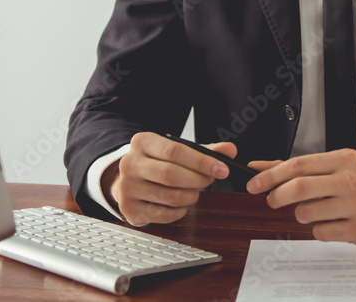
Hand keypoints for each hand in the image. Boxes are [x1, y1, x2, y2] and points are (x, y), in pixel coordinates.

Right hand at [104, 132, 236, 226]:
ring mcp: (127, 187)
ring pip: (170, 196)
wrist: (126, 179)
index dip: (202, 162)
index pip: (175, 151)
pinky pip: (163, 214)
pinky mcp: (129, 209)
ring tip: (194, 192)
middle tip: (209, 181)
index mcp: (142, 142)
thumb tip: (229, 150)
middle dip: (197, 180)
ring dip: (190, 196)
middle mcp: (130, 163)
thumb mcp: (176, 150)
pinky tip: (180, 204)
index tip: (222, 169)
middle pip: (171, 175)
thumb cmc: (156, 162)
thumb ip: (205, 150)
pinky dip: (179, 211)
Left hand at [245, 149, 355, 247]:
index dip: (271, 174)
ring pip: (306, 213)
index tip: (254, 182)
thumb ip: (297, 168)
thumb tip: (261, 166)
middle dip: (278, 196)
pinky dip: (319, 229)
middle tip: (272, 200)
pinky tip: (332, 222)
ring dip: (302, 214)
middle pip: (300, 187)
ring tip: (317, 210)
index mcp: (343, 160)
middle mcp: (351, 180)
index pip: (299, 164)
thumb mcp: (335, 167)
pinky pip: (320, 232)